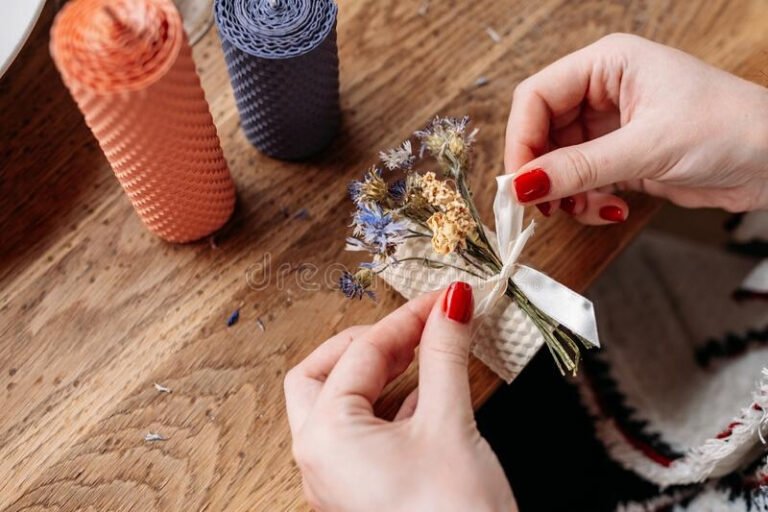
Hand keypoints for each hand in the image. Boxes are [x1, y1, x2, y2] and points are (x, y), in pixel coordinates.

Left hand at [284, 283, 516, 511]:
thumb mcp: (450, 424)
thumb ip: (444, 356)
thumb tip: (451, 305)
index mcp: (326, 437)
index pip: (362, 353)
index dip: (407, 319)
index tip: (444, 300)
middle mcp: (320, 459)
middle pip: (325, 375)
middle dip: (370, 344)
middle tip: (416, 327)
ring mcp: (338, 479)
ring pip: (343, 405)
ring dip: (382, 373)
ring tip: (426, 352)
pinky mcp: (363, 491)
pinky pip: (365, 434)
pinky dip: (392, 406)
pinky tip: (428, 394)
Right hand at [505, 33, 767, 223]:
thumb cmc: (731, 128)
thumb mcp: (647, 147)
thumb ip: (580, 167)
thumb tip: (523, 185)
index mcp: (607, 64)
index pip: (537, 96)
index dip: (522, 139)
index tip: (520, 181)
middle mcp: (603, 91)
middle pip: (542, 130)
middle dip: (541, 171)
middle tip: (543, 205)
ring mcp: (611, 125)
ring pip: (558, 160)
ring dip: (564, 191)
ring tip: (583, 209)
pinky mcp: (621, 157)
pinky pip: (582, 180)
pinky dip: (585, 200)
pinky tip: (609, 209)